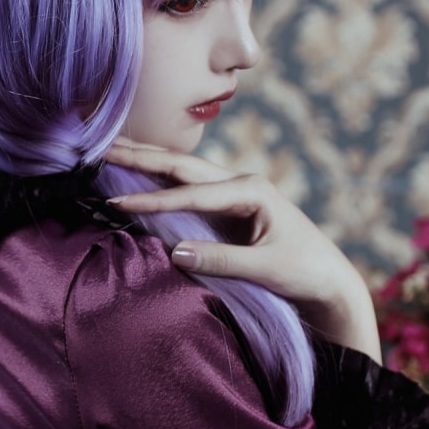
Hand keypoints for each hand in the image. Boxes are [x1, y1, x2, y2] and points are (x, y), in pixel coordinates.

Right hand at [104, 138, 381, 359]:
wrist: (330, 280)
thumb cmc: (305, 272)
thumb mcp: (266, 269)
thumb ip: (221, 261)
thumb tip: (174, 252)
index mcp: (252, 191)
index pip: (190, 193)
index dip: (152, 199)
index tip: (116, 201)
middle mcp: (241, 184)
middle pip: (181, 166)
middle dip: (140, 156)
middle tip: (99, 147)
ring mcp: (233, 193)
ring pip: (181, 172)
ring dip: (146, 161)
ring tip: (109, 149)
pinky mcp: (228, 208)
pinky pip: (185, 188)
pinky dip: (158, 179)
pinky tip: (137, 173)